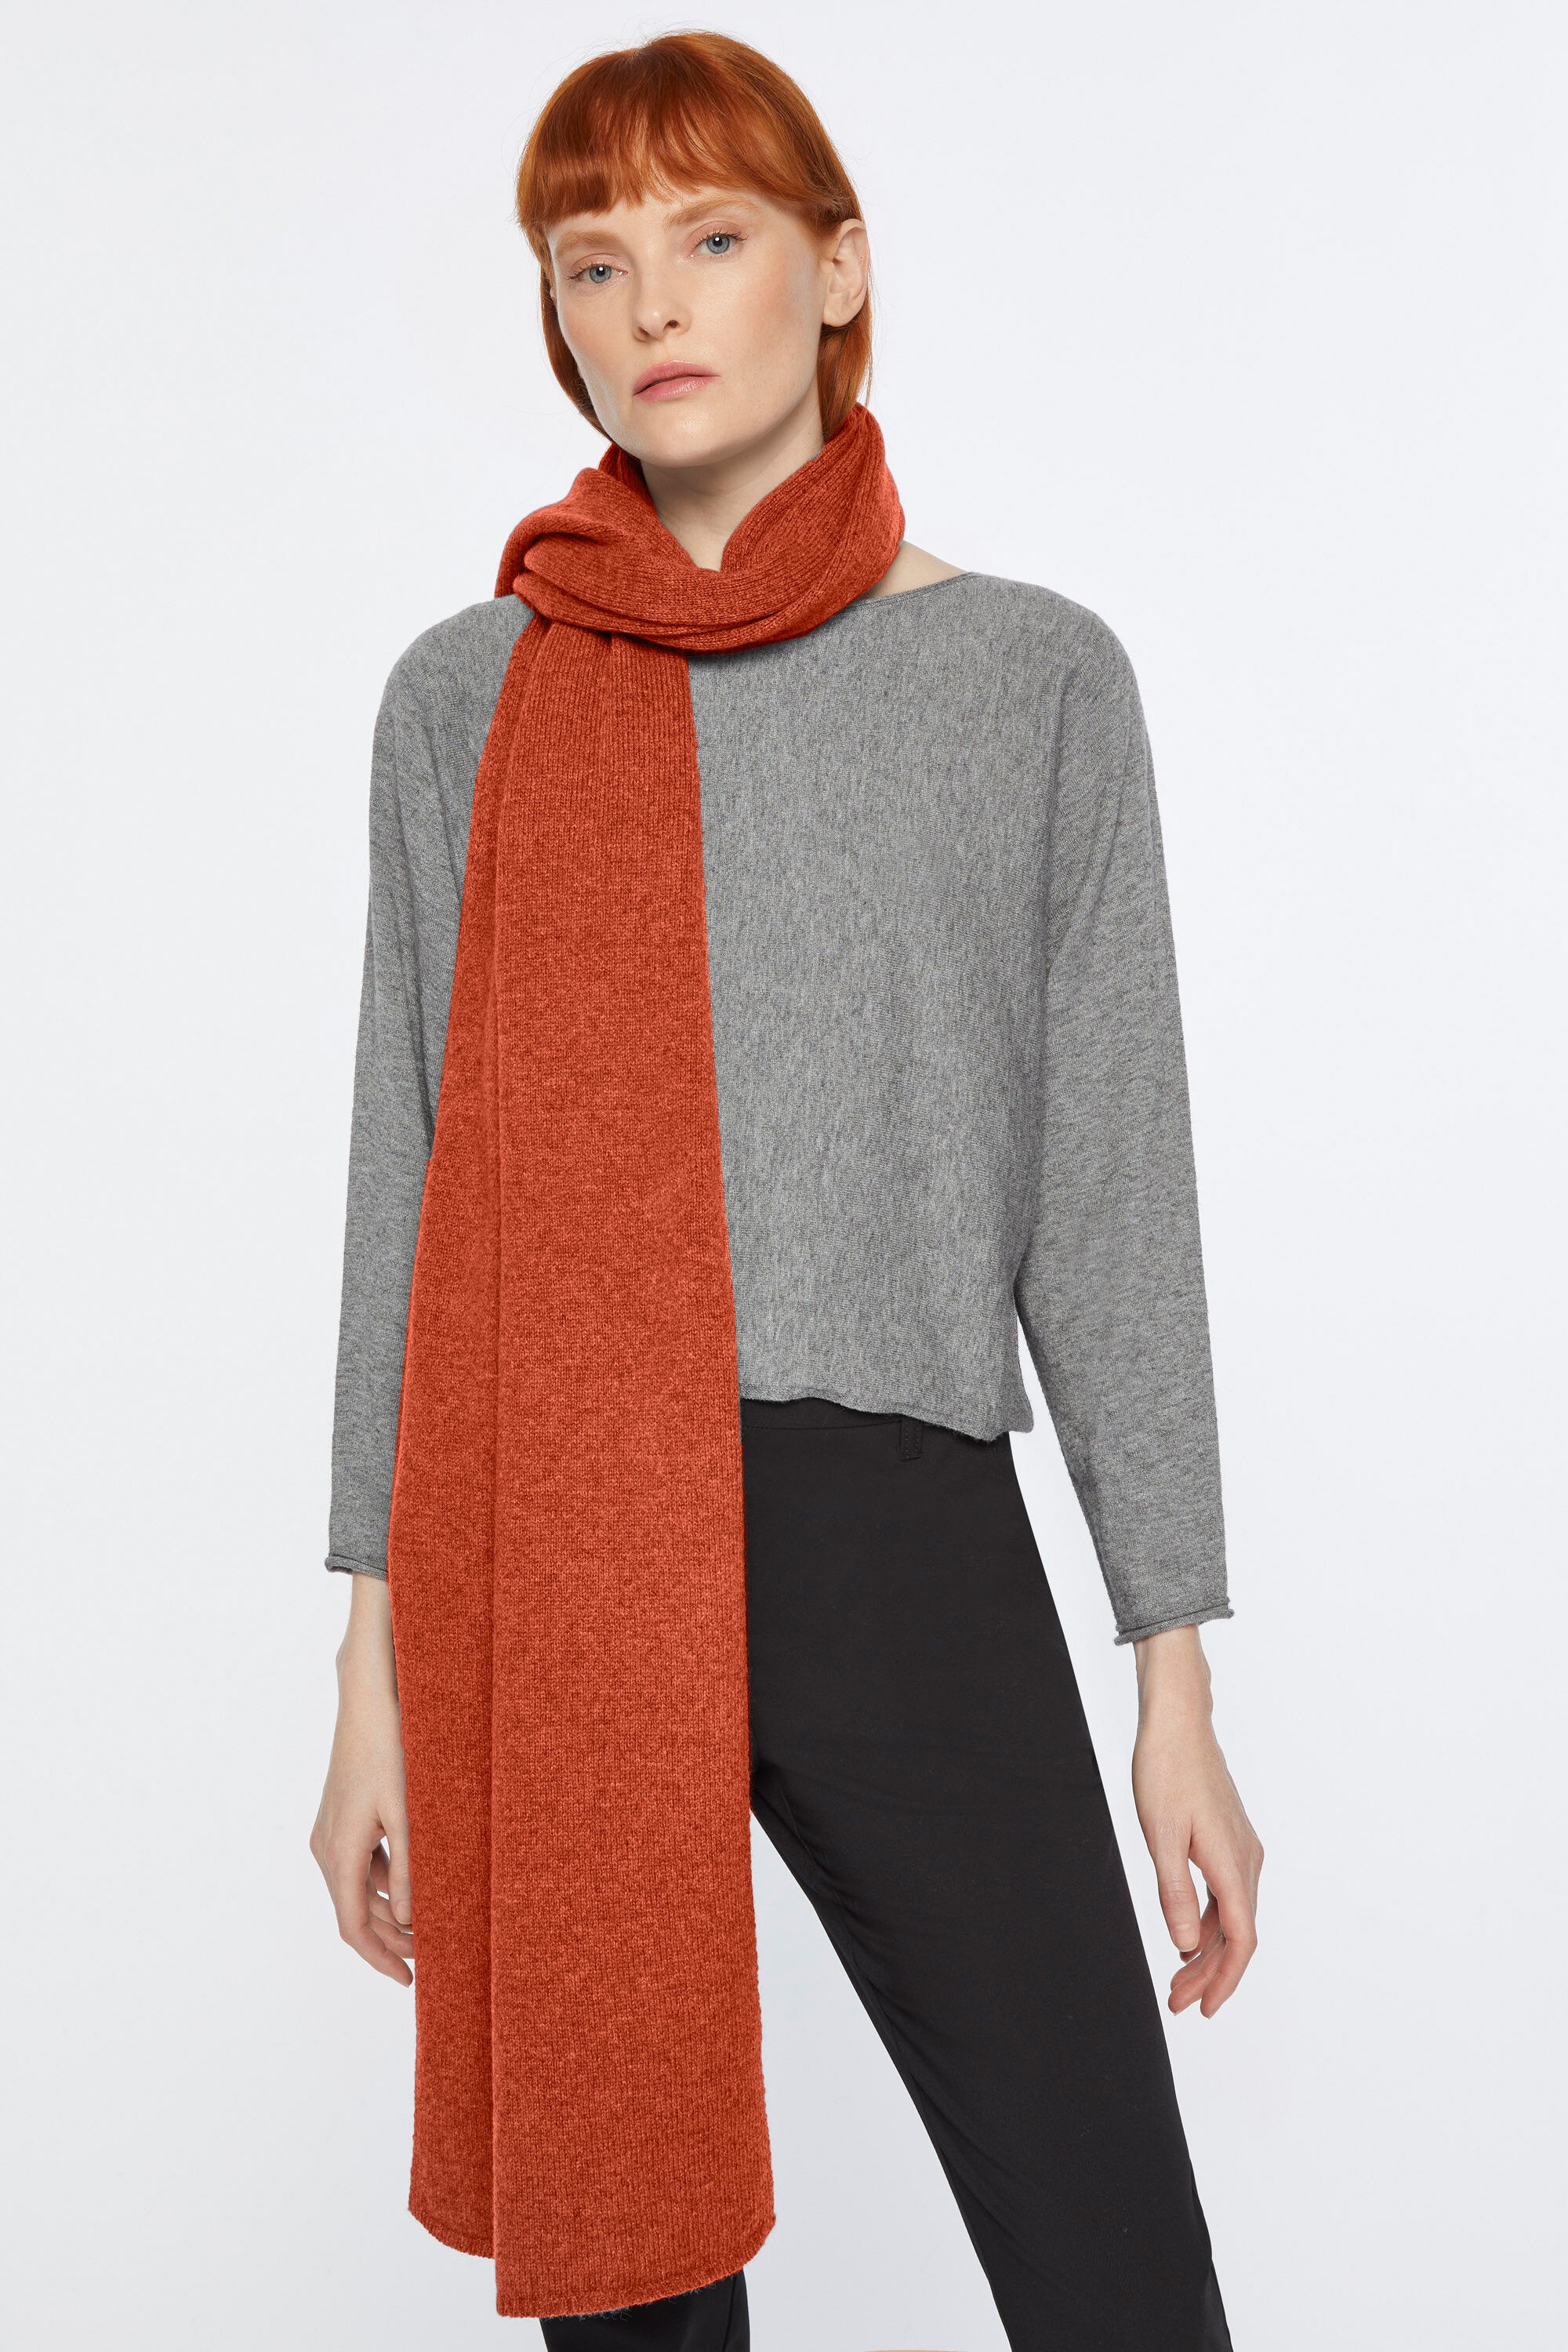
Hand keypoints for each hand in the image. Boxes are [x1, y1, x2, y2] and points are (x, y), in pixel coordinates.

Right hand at [309, 1573, 414, 1985]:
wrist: (368, 1700)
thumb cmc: (390, 1750)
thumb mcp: (408, 1813)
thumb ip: (408, 1869)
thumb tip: (407, 1919)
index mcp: (339, 1852)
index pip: (353, 1926)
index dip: (381, 1958)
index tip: (410, 1981)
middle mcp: (326, 1847)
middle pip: (356, 1912)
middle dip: (392, 1939)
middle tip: (432, 1958)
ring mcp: (330, 1832)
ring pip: (358, 1890)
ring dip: (390, 1913)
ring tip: (430, 1927)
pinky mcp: (341, 1819)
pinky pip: (359, 1865)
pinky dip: (384, 1884)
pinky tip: (416, 1886)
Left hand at [1131, 1625, 1261, 2017]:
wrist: (1178, 1723)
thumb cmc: (1166, 1771)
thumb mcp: (1161, 1836)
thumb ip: (1175, 1893)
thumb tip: (1188, 1946)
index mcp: (1232, 1863)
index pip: (1241, 1938)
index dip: (1226, 1979)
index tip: (1206, 2008)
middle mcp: (1246, 1860)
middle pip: (1237, 1933)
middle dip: (1210, 1973)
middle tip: (1177, 2001)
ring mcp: (1241, 1849)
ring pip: (1232, 1915)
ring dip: (1209, 1950)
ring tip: (1178, 1978)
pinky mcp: (1230, 1840)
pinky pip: (1227, 1894)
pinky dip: (1210, 1921)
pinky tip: (1189, 1934)